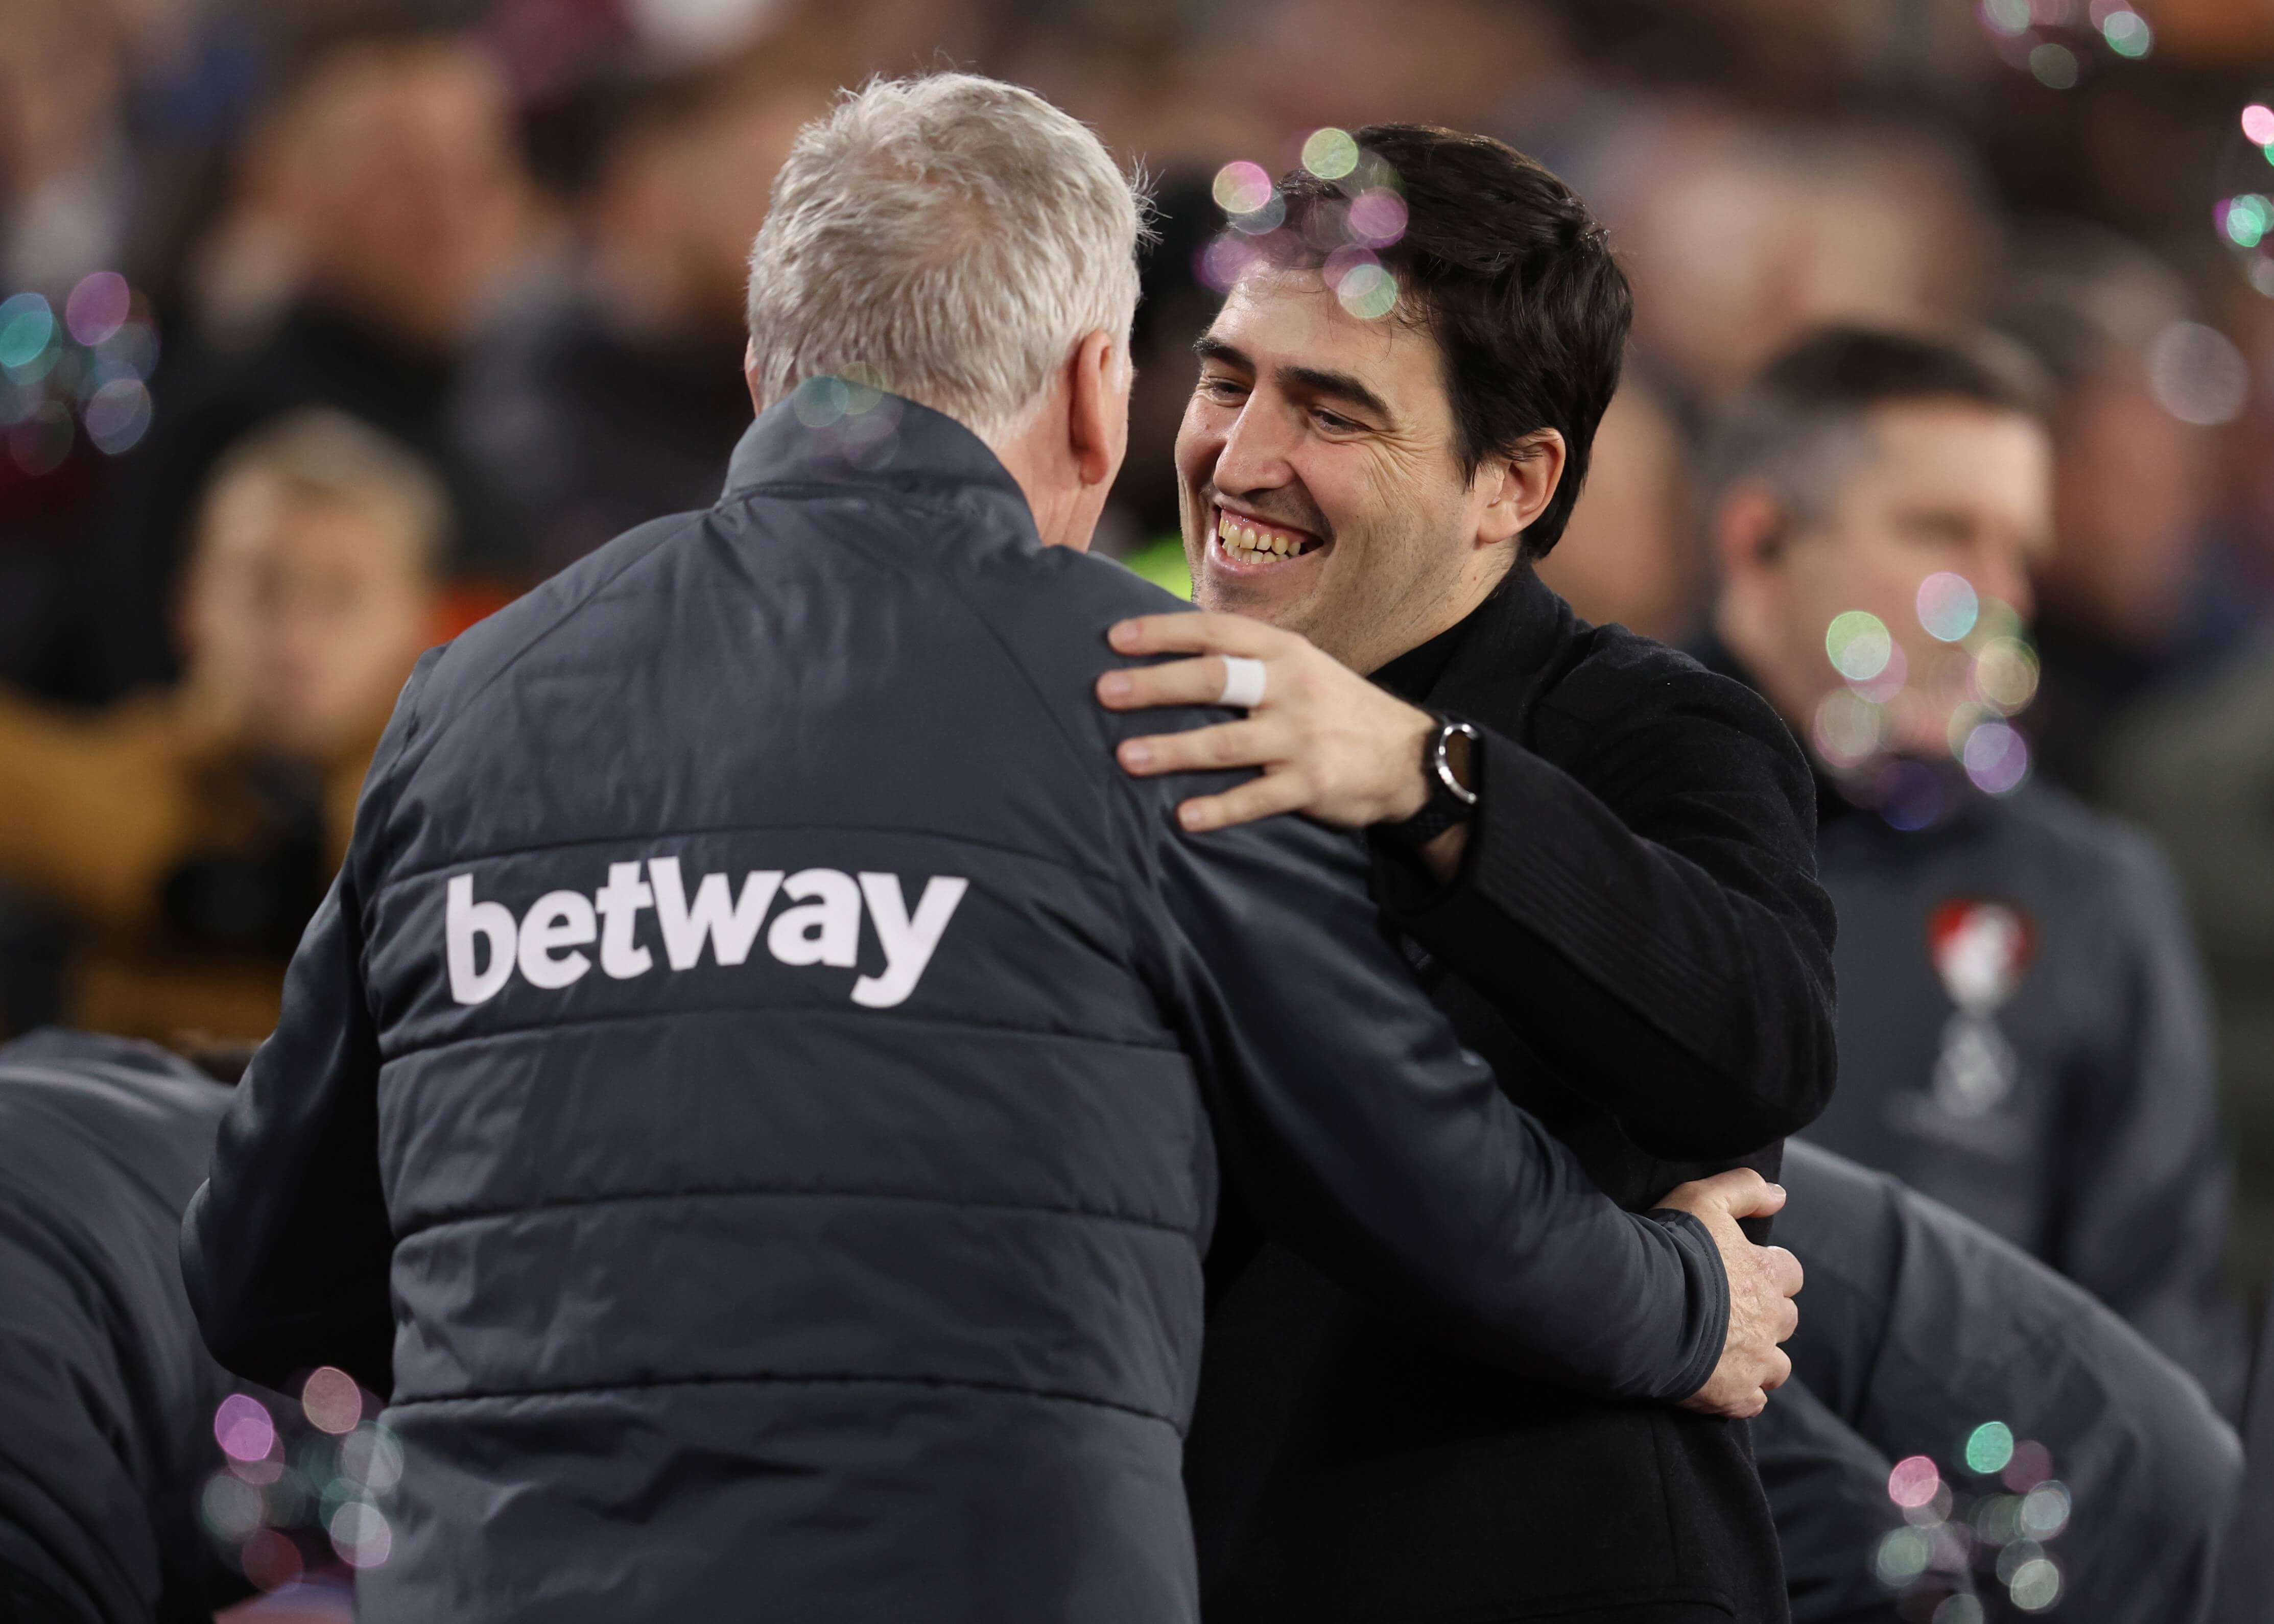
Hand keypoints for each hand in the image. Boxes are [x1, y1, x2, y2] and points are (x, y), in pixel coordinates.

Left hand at [1098, 613, 1437, 834]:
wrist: (1407, 755)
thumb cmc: (1334, 707)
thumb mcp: (1299, 666)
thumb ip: (1245, 659)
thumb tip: (1171, 651)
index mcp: (1283, 651)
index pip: (1215, 632)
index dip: (1164, 633)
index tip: (1115, 638)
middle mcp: (1290, 687)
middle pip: (1215, 679)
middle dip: (1156, 686)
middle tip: (1105, 692)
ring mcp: (1301, 737)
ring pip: (1227, 743)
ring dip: (1173, 750)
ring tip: (1126, 758)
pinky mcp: (1311, 784)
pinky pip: (1257, 799)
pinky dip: (1221, 809)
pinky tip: (1184, 818)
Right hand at [1657, 1168, 1801, 1419]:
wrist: (1640, 1306)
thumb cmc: (1670, 1249)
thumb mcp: (1703, 1198)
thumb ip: (1743, 1188)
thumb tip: (1779, 1194)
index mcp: (1766, 1274)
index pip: (1789, 1272)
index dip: (1769, 1270)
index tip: (1745, 1270)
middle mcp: (1769, 1320)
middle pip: (1785, 1319)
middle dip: (1767, 1315)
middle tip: (1733, 1310)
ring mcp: (1754, 1362)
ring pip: (1777, 1366)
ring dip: (1761, 1359)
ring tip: (1730, 1352)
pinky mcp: (1733, 1395)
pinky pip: (1753, 1401)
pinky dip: (1742, 1394)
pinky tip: (1721, 1385)